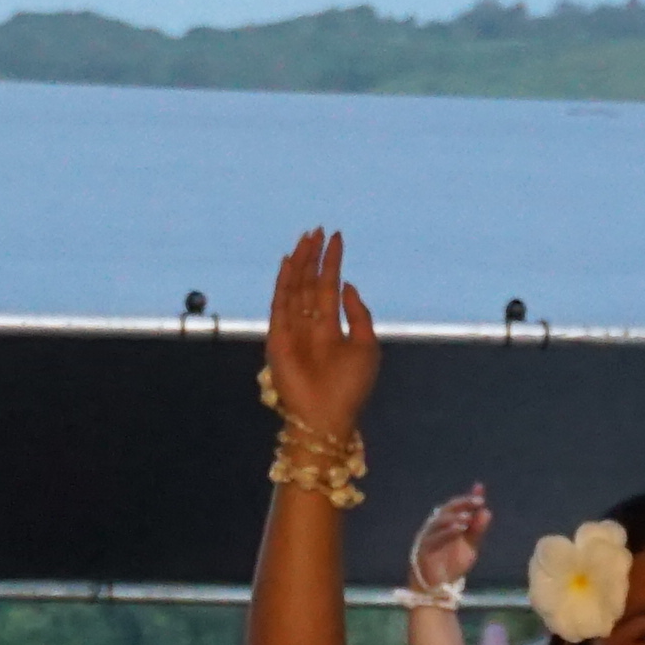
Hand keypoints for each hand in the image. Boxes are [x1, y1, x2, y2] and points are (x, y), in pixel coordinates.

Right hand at [264, 227, 378, 438]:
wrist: (328, 415)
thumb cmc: (351, 385)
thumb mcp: (366, 344)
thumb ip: (358, 313)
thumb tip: (347, 284)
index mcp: (330, 327)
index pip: (329, 287)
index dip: (332, 262)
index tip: (336, 237)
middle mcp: (309, 325)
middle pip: (309, 283)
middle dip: (314, 257)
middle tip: (318, 230)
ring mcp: (292, 330)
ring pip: (295, 288)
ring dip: (300, 262)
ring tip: (307, 238)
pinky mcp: (277, 337)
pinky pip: (279, 304)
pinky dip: (283, 282)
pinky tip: (288, 262)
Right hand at [405, 484, 489, 599]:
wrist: (439, 588)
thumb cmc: (452, 565)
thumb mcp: (471, 546)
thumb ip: (477, 530)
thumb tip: (486, 511)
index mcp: (447, 524)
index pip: (457, 507)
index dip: (467, 498)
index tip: (480, 489)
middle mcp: (435, 527)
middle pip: (447, 509)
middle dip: (462, 503)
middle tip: (477, 501)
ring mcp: (427, 537)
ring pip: (438, 521)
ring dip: (453, 517)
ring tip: (468, 517)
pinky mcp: (423, 549)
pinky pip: (434, 537)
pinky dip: (447, 532)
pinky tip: (459, 528)